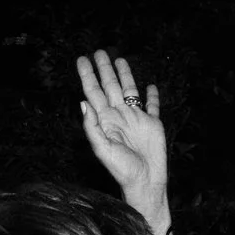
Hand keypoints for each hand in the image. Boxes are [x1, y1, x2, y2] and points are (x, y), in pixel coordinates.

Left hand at [74, 50, 169, 230]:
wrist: (145, 182)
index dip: (87, 75)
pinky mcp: (153, 124)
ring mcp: (136, 119)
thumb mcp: (102, 150)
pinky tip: (150, 86)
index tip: (82, 59)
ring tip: (119, 59)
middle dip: (104, 69)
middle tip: (99, 51)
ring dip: (124, 75)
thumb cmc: (122, 170)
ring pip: (129, 90)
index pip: (93, 92)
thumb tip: (83, 103)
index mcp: (105, 120)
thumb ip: (92, 127)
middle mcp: (119, 116)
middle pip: (109, 86)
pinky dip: (151, 95)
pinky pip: (152, 106)